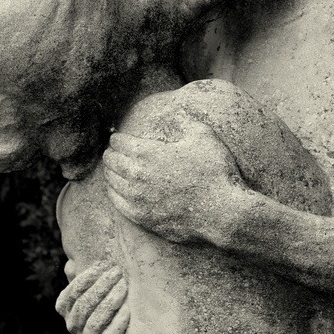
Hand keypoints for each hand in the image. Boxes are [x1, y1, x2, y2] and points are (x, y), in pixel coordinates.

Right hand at [55, 260, 129, 333]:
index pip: (72, 292)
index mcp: (66, 308)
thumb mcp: (93, 284)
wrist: (121, 328)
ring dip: (110, 303)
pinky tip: (127, 310)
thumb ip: (82, 275)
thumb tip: (71, 265)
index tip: (103, 264)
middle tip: (118, 272)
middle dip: (102, 286)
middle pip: (84, 306)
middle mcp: (72, 325)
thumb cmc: (105, 297)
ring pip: (94, 323)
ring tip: (124, 287)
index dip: (87, 277)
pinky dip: (117, 324)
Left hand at [103, 122, 246, 245]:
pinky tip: (116, 192)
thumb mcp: (204, 137)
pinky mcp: (143, 218)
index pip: (120, 142)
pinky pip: (119, 204)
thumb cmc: (215, 172)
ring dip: (110, 174)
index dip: (117, 138)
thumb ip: (186, 122)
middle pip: (112, 162)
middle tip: (110, 152)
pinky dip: (114, 194)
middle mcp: (137, 175)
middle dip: (110, 154)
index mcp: (148, 152)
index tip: (117, 138)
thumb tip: (177, 115)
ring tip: (111, 170)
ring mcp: (138, 199)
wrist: (223, 213)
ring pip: (112, 183)